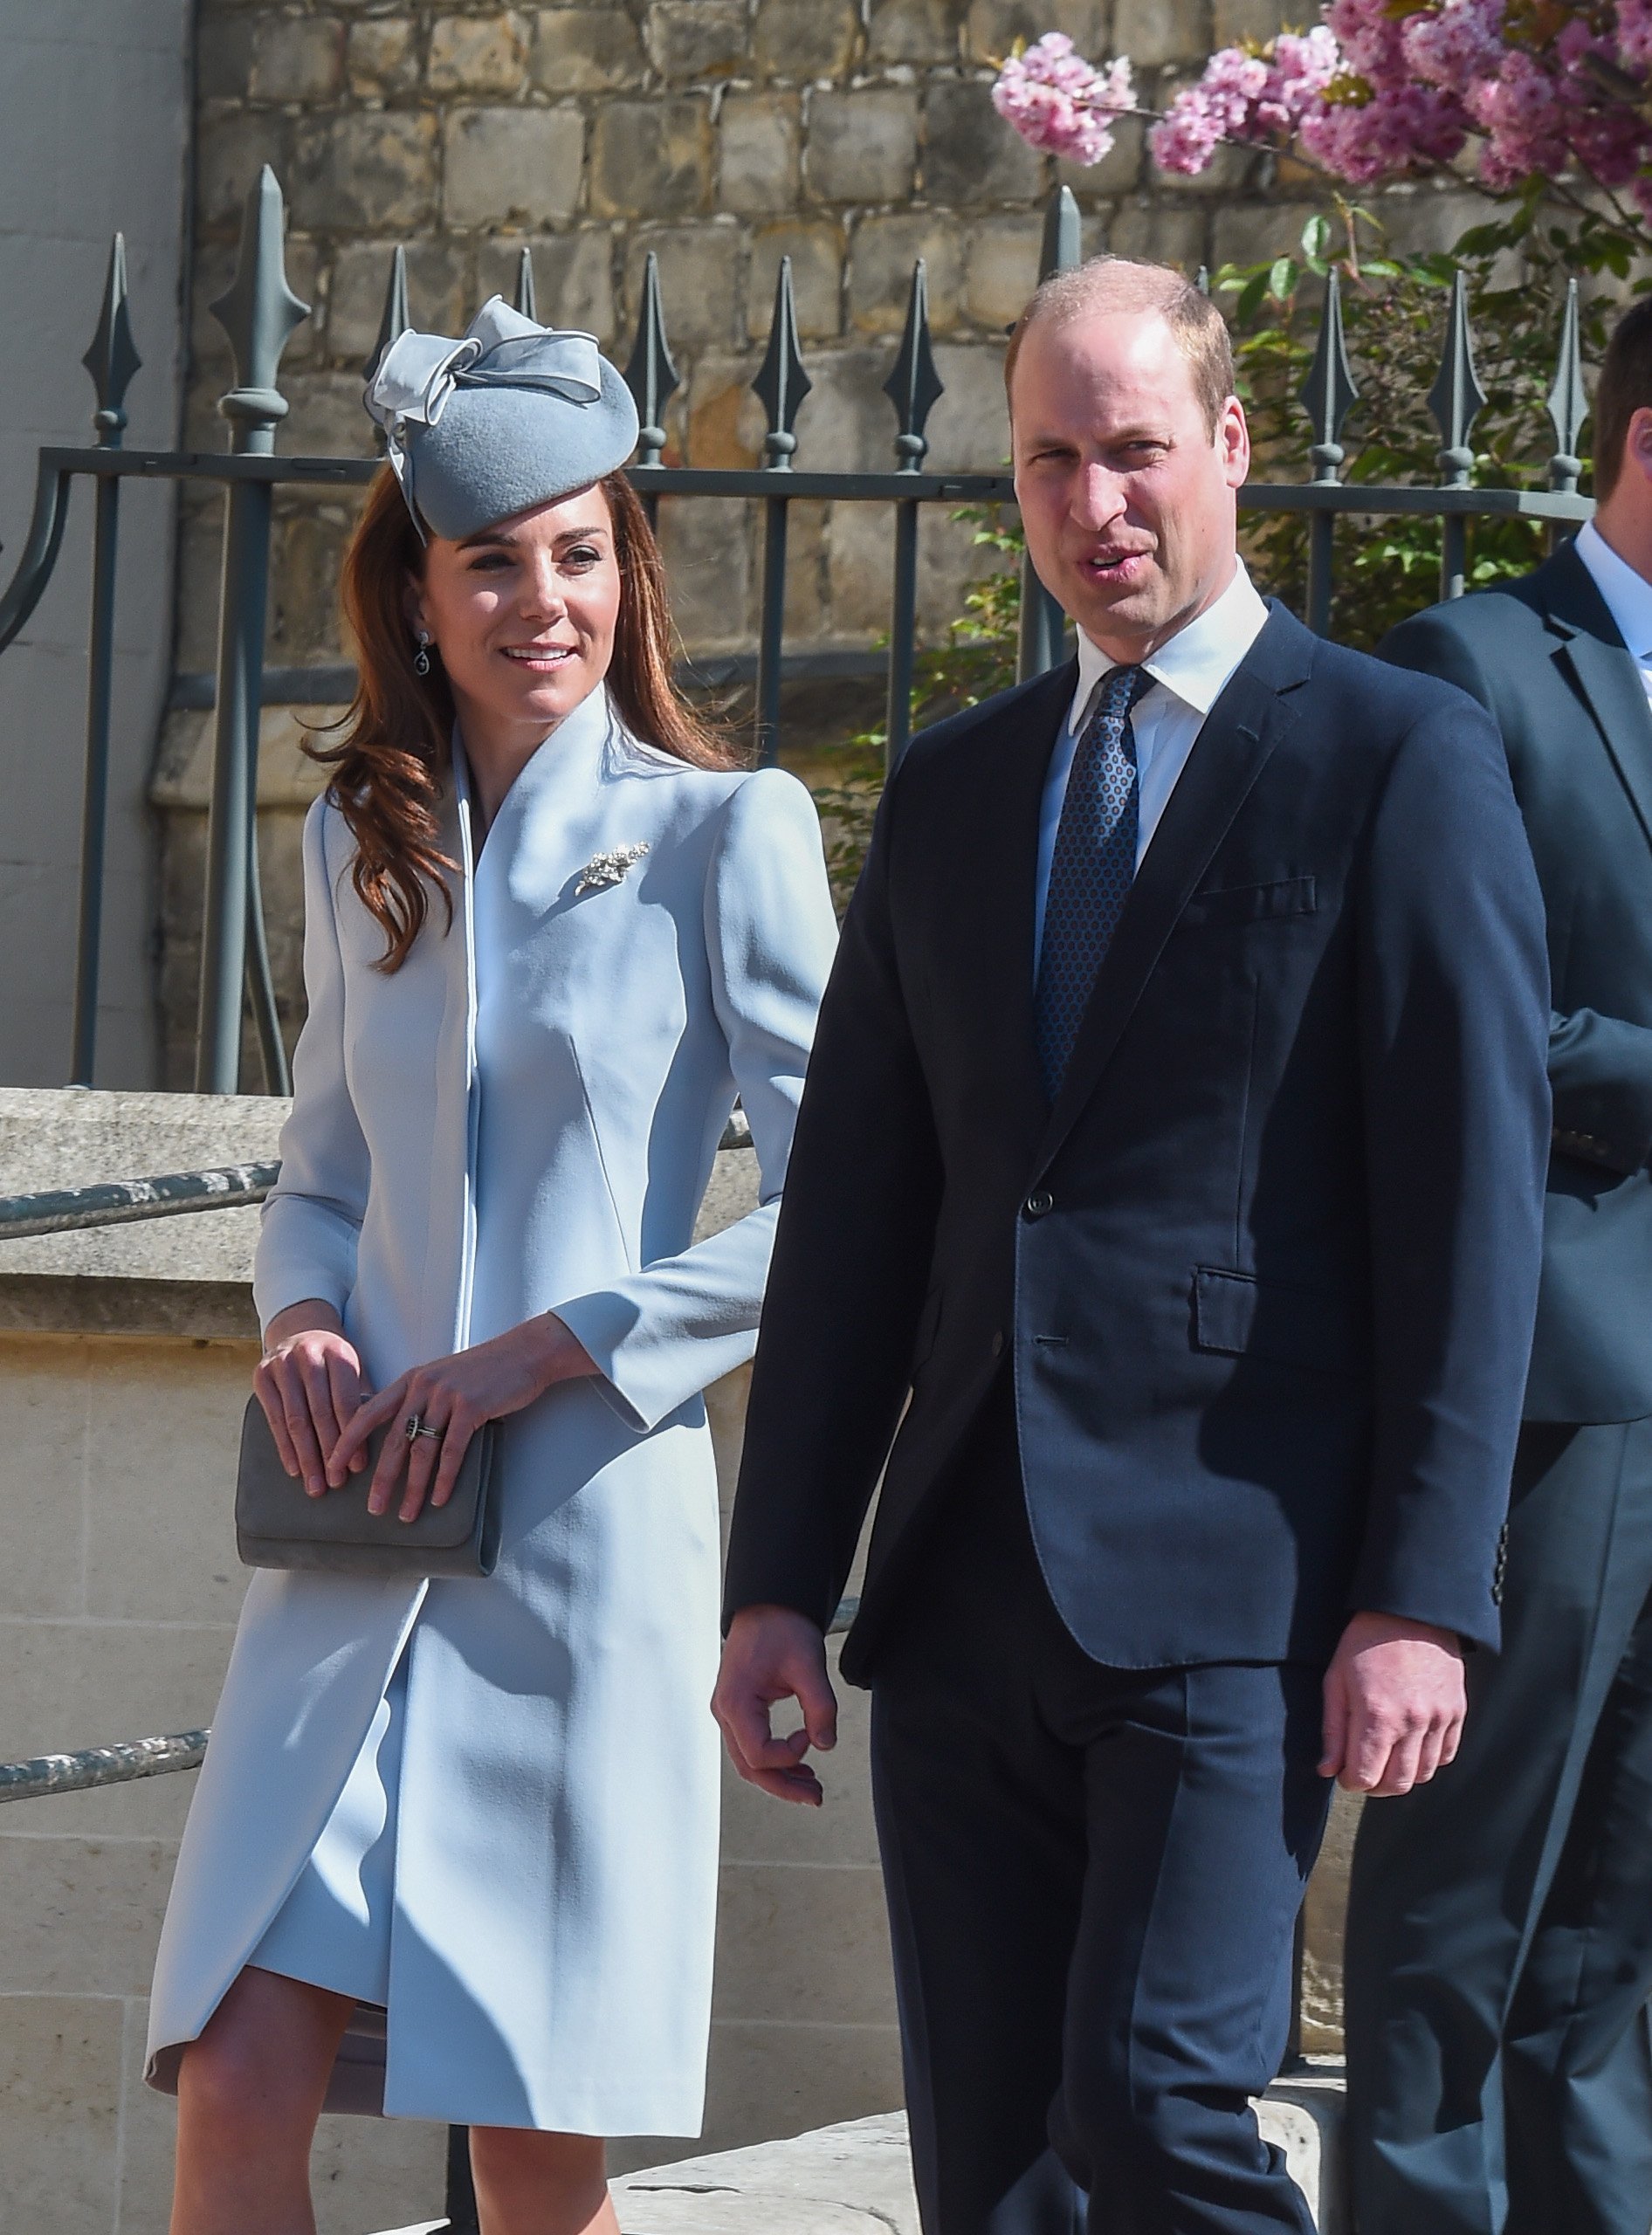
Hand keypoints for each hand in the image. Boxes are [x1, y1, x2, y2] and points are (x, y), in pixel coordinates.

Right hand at [254, 1303, 369, 1500]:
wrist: (300, 1332)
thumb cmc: (334, 1362)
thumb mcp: (353, 1369)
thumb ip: (363, 1399)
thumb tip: (381, 1443)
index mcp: (339, 1354)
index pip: (346, 1402)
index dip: (353, 1437)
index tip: (358, 1467)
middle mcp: (309, 1355)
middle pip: (320, 1413)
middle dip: (329, 1452)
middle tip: (336, 1482)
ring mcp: (282, 1364)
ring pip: (296, 1419)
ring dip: (306, 1456)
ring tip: (316, 1484)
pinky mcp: (261, 1376)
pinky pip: (274, 1419)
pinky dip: (285, 1447)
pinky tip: (295, 1468)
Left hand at [329, 1312, 596, 1523]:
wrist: (524, 1354)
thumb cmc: (484, 1371)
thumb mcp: (441, 1379)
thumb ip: (419, 1401)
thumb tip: (399, 1437)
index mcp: (410, 1381)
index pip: (367, 1413)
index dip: (348, 1442)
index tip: (333, 1468)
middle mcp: (422, 1387)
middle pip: (393, 1440)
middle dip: (381, 1478)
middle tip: (373, 1508)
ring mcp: (447, 1396)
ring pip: (421, 1450)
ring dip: (413, 1487)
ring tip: (406, 1513)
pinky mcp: (471, 1408)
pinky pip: (451, 1450)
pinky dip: (443, 1478)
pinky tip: (438, 1498)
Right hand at [713, 1606, 837, 1805]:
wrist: (769, 1604)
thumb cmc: (783, 1628)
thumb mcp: (808, 1665)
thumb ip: (820, 1707)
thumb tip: (826, 1745)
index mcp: (735, 1702)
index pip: (757, 1753)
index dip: (787, 1756)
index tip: (810, 1736)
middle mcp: (724, 1711)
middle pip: (749, 1766)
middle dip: (783, 1786)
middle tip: (816, 1797)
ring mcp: (728, 1711)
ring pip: (749, 1761)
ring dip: (779, 1777)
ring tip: (811, 1787)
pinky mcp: (738, 1709)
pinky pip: (751, 1745)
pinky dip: (774, 1760)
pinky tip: (799, 1765)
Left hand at [1320, 1610, 1466, 1795]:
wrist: (1411, 1611)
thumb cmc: (1366, 1642)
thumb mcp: (1336, 1680)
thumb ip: (1333, 1730)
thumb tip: (1328, 1770)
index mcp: (1377, 1717)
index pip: (1365, 1777)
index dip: (1350, 1781)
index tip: (1344, 1772)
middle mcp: (1412, 1724)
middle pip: (1397, 1784)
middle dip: (1376, 1786)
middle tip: (1364, 1770)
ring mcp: (1439, 1719)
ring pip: (1424, 1774)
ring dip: (1402, 1775)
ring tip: (1386, 1757)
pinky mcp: (1457, 1712)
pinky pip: (1446, 1754)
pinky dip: (1429, 1759)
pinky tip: (1412, 1745)